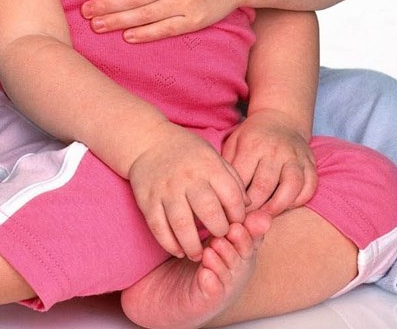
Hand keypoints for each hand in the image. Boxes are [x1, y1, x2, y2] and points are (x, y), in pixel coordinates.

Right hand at [128, 124, 247, 259]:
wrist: (148, 141)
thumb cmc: (187, 153)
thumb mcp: (213, 157)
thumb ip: (232, 180)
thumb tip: (249, 207)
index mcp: (209, 166)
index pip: (231, 196)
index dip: (238, 216)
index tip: (237, 225)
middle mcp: (188, 178)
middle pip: (209, 212)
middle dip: (219, 232)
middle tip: (220, 240)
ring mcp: (166, 189)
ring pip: (182, 225)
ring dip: (193, 246)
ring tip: (199, 255)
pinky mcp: (147, 200)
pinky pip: (159, 228)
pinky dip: (169, 244)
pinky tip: (178, 250)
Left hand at [221, 110, 316, 214]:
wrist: (281, 119)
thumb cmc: (252, 137)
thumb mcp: (234, 143)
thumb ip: (228, 166)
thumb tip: (221, 195)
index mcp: (252, 145)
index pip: (242, 178)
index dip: (235, 200)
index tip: (229, 213)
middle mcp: (275, 150)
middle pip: (264, 186)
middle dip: (254, 208)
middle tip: (246, 222)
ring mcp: (295, 156)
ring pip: (291, 187)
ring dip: (278, 207)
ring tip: (266, 218)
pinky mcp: (310, 163)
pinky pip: (309, 186)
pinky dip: (299, 200)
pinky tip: (286, 207)